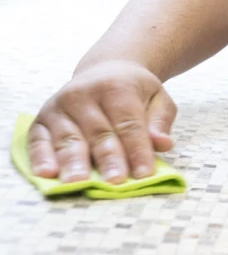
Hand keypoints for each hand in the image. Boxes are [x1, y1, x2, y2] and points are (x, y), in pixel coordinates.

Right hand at [28, 60, 177, 182]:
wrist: (103, 71)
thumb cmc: (134, 92)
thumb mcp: (157, 99)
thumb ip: (160, 121)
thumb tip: (162, 144)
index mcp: (116, 87)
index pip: (129, 123)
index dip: (137, 149)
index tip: (144, 174)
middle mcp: (83, 94)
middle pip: (98, 132)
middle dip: (108, 158)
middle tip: (114, 181)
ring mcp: (58, 106)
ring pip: (68, 138)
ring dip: (73, 162)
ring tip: (77, 183)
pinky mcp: (40, 119)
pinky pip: (38, 140)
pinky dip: (41, 157)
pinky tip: (45, 174)